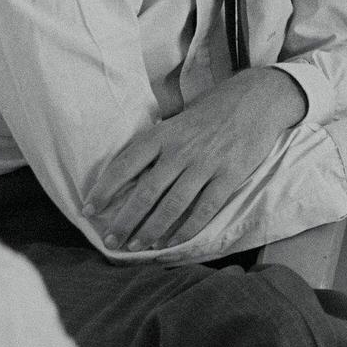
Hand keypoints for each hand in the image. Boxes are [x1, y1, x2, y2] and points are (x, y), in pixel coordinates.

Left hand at [84, 68, 305, 251]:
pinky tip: (173, 241)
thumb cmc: (213, 110)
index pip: (125, 165)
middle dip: (124, 221)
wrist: (257, 99)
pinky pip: (204, 208)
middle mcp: (181, 150)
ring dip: (151, 230)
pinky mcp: (229, 175)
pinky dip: (186, 229)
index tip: (89, 210)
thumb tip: (130, 172)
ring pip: (172, 205)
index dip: (104, 190)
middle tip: (111, 241)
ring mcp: (206, 164)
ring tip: (137, 247)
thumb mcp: (178, 119)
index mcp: (163, 134)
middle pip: (145, 192)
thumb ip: (157, 143)